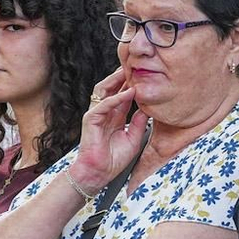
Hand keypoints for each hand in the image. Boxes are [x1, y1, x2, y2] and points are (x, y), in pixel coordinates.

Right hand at [70, 67, 145, 190]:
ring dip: (116, 80)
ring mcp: (96, 114)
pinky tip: (128, 93)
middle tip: (136, 65)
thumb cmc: (114, 160)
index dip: (133, 84)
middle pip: (112, 87)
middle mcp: (105, 112)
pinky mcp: (90, 119)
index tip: (145, 75)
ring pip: (104, 90)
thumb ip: (140, 122)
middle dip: (123, 75)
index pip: (123, 94)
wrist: (99, 173)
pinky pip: (103, 105)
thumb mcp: (134, 138)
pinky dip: (115, 98)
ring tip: (130, 71)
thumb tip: (148, 108)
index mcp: (115, 116)